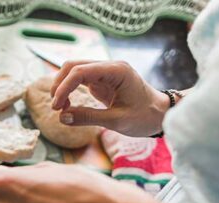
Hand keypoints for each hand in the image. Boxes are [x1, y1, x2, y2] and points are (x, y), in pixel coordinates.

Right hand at [50, 60, 169, 136]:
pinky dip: (69, 90)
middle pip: (73, 66)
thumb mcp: (116, 121)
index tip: (57, 107)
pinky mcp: (102, 81)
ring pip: (74, 71)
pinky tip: (67, 105)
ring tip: (61, 108)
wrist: (161, 114)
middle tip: (56, 108)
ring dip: (63, 87)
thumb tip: (62, 117)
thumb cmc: (145, 117)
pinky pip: (79, 80)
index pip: (80, 71)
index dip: (64, 88)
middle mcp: (109, 67)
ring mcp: (105, 73)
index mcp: (116, 71)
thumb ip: (88, 117)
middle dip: (60, 85)